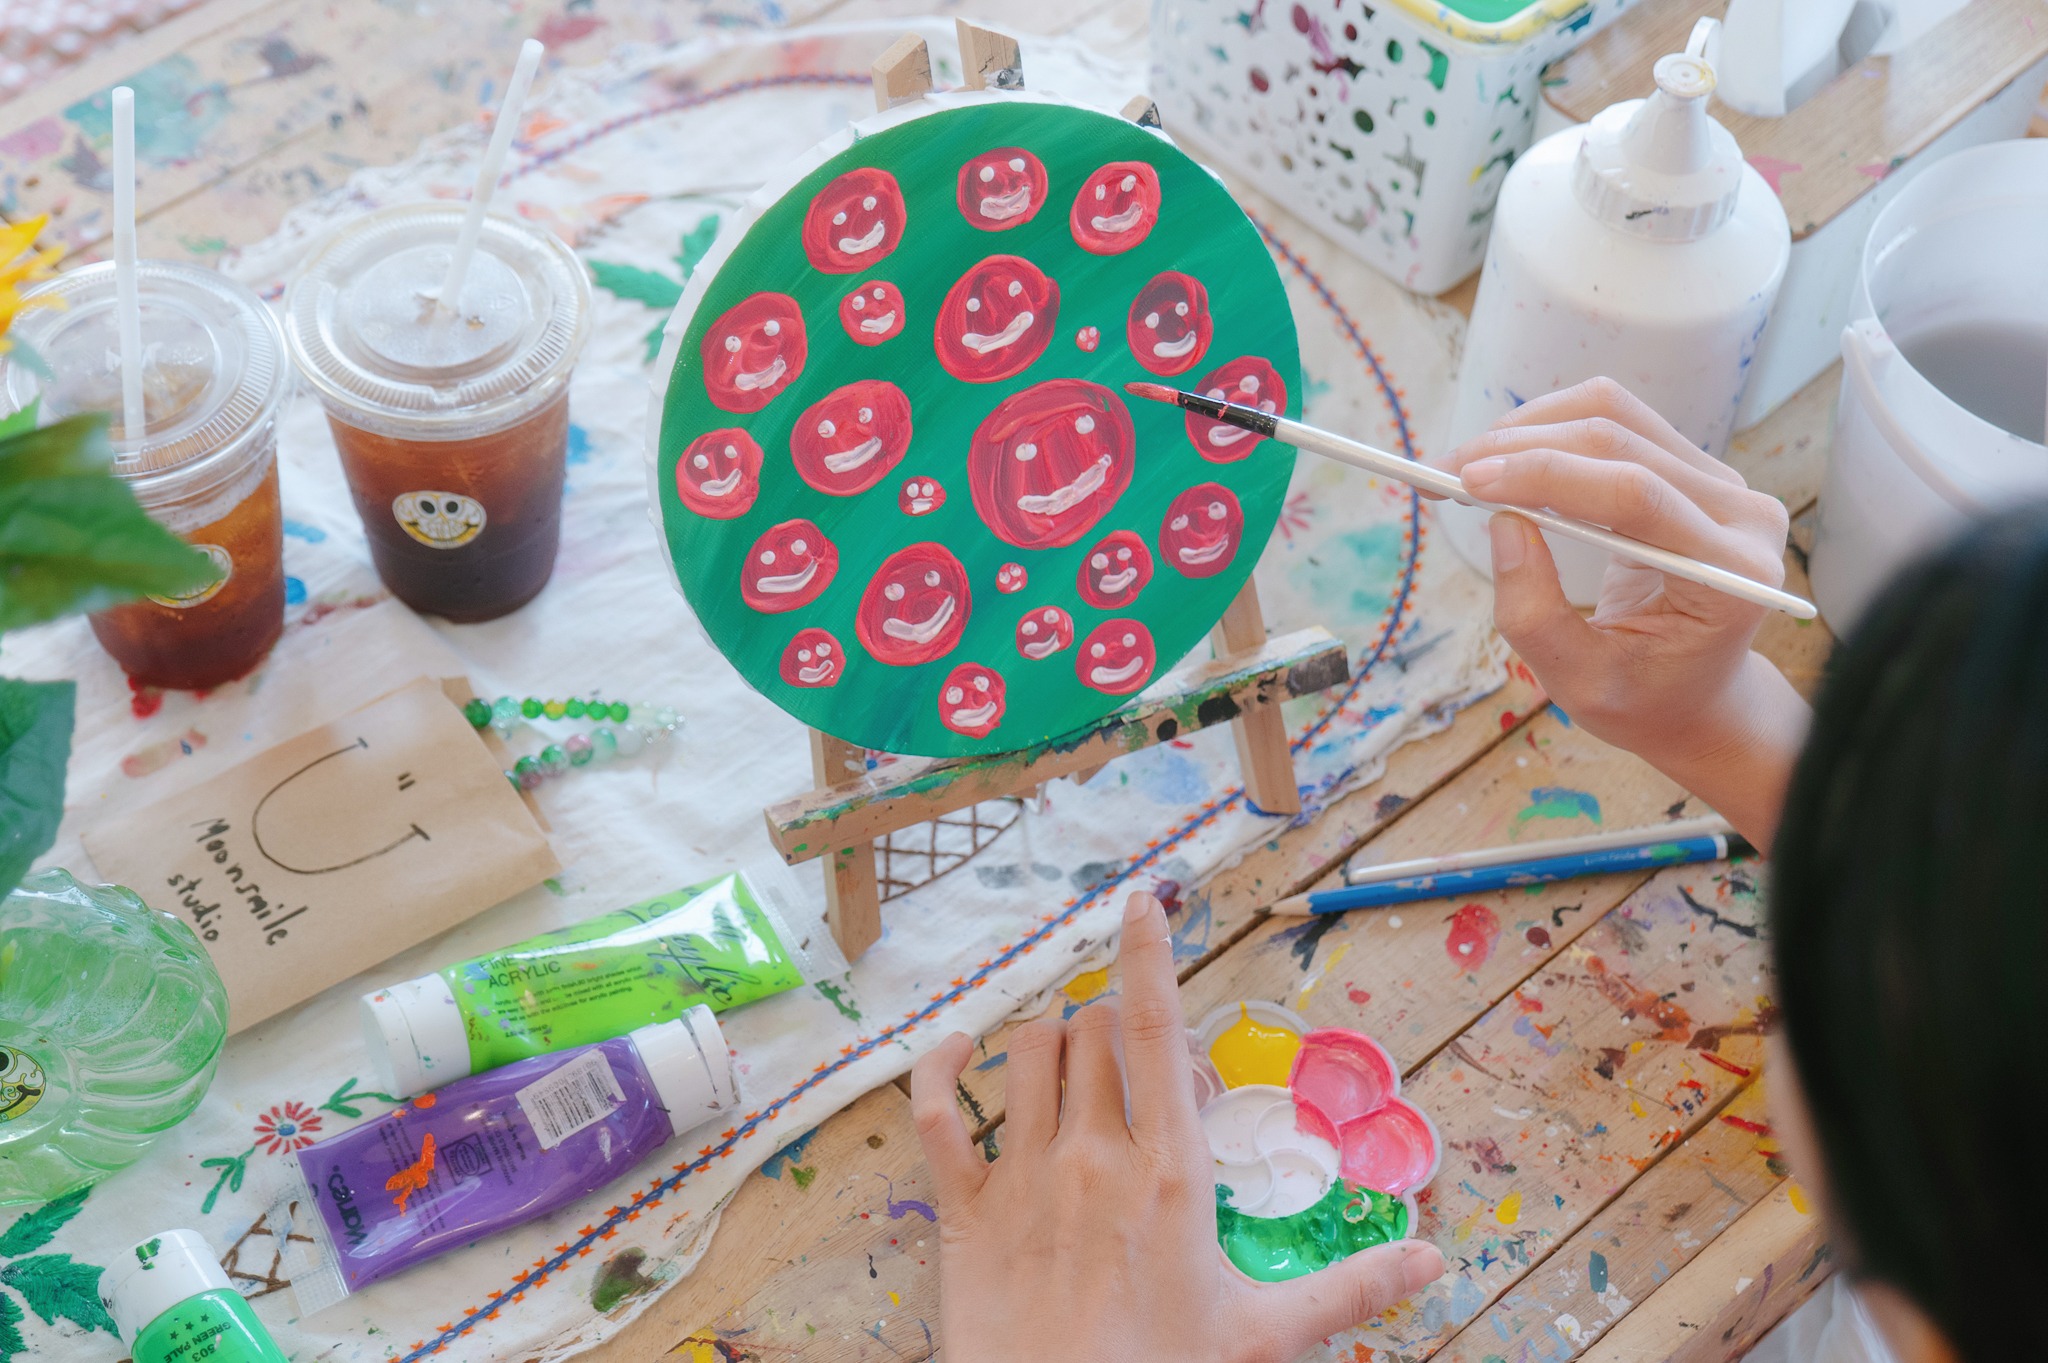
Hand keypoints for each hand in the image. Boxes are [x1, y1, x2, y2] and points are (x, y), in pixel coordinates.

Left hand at [911, 892, 1443, 1362]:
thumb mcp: (1267, 1337)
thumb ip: (1351, 1289)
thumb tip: (1432, 1260)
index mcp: (1170, 1174)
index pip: (1156, 1031)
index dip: (1149, 955)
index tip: (1142, 900)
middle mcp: (1092, 1156)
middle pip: (1096, 1029)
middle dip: (1120, 1022)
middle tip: (1144, 1067)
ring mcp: (1022, 1177)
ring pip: (1026, 1052)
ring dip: (1052, 1038)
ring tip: (1075, 1066)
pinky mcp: (964, 1210)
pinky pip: (935, 1112)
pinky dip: (937, 1069)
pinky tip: (953, 1055)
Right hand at [1435, 378, 1808, 845]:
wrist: (1697, 696)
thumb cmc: (1644, 699)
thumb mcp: (1580, 682)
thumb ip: (1535, 614)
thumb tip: (1502, 523)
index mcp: (1730, 575)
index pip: (1635, 495)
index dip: (1545, 476)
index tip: (1465, 481)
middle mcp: (1742, 516)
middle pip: (1621, 442)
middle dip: (1520, 447)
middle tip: (1441, 473)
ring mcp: (1725, 484)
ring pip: (1616, 415)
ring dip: (1530, 428)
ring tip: (1467, 465)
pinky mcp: (1695, 470)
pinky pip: (1620, 423)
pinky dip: (1551, 431)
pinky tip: (1508, 459)